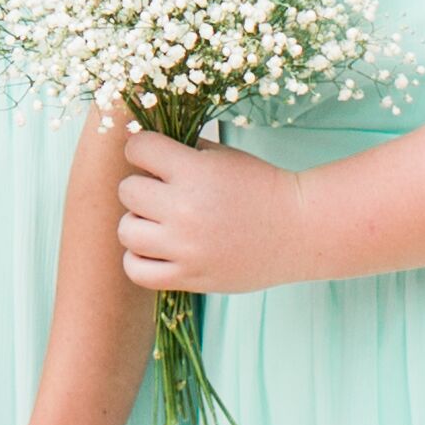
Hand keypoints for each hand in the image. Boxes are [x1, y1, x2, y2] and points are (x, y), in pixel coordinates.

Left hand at [117, 126, 308, 301]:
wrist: (299, 231)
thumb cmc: (261, 188)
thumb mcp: (223, 157)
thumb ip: (183, 152)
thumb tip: (141, 147)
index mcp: (195, 172)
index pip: (137, 149)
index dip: (142, 149)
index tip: (155, 157)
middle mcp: (185, 209)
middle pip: (127, 190)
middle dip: (142, 187)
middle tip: (162, 193)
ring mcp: (185, 247)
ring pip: (126, 231)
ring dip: (138, 223)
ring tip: (160, 222)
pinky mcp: (189, 277)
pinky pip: (136, 270)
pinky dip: (138, 259)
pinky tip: (156, 249)